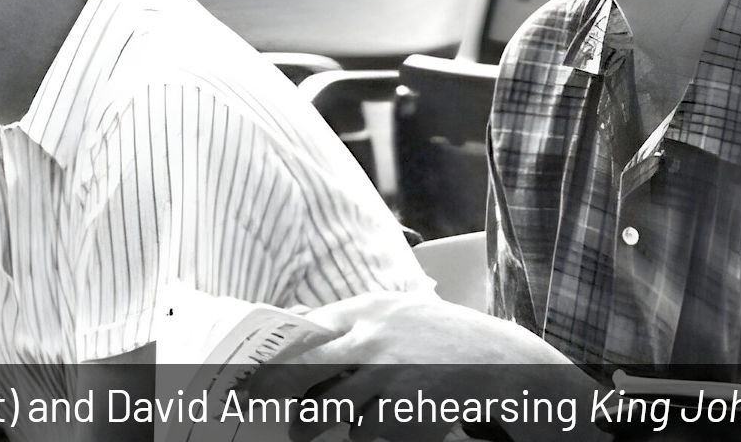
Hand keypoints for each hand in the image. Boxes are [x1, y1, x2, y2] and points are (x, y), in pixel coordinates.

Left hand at [244, 291, 602, 441]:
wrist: (499, 360)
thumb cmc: (437, 337)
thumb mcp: (392, 313)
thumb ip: (347, 319)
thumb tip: (290, 320)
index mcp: (363, 311)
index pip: (298, 330)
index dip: (265, 355)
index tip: (241, 373)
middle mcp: (370, 337)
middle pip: (299, 370)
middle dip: (268, 393)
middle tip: (249, 406)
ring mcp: (389, 373)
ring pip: (328, 412)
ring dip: (314, 426)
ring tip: (305, 432)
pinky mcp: (408, 407)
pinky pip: (366, 434)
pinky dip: (365, 436)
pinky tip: (378, 427)